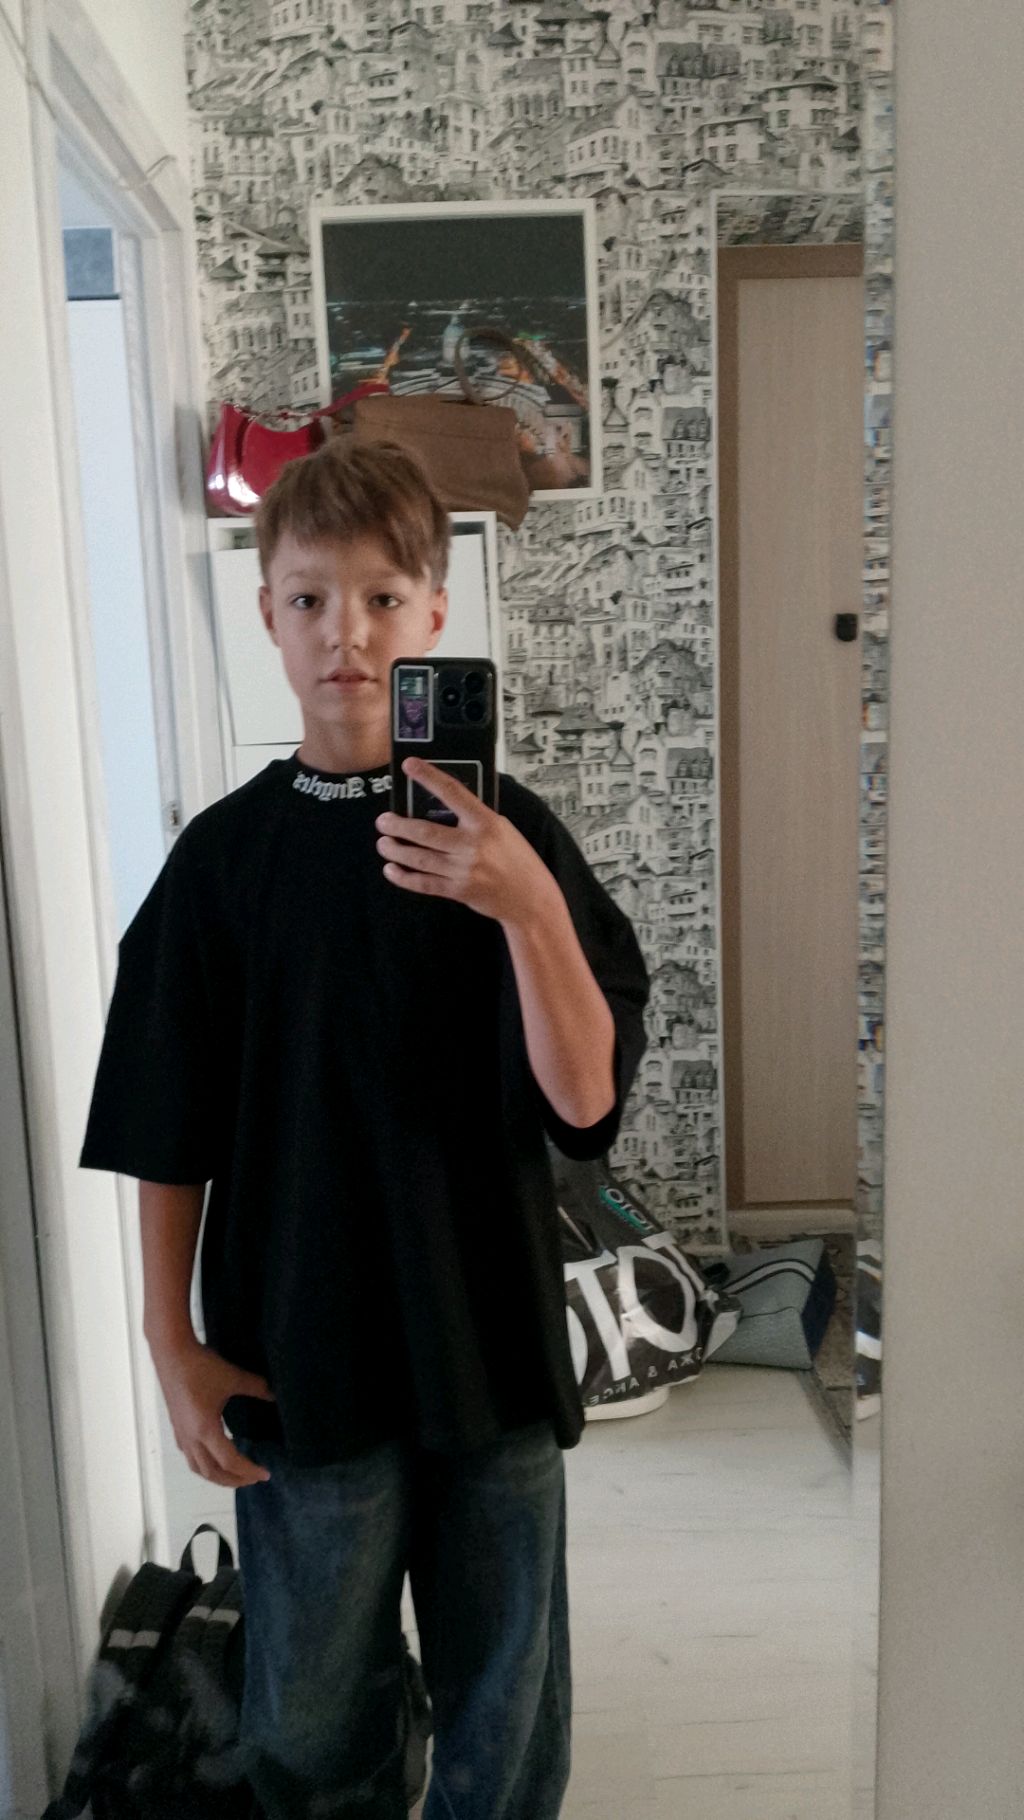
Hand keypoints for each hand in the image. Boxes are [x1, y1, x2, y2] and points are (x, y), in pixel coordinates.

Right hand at [149, 1335, 275, 1487]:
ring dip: (217, 1476)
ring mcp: (181, 1434)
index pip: (230, 1462)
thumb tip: (275, 1395)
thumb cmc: (201, 1366)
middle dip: (233, 1480)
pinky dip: (204, 1464)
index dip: (249, 1471)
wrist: (171, 1353)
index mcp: (206, 1430)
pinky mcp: (177, 1426)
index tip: (265, 1473)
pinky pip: (190, 1456)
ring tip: (234, 1475)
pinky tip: (213, 1455)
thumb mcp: (233, 1377)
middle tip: (252, 1479)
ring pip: (197, 1467)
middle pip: (212, 1472)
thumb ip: (257, 1388)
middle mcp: (191, 1438)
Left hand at [375, 759, 558, 927]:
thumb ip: (474, 819)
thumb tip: (441, 806)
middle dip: (398, 825)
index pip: (452, 792)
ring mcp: (464, 869)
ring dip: (395, 850)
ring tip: (383, 843)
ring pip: (420, 858)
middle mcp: (473, 844)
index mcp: (486, 822)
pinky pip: (424, 883)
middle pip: (425, 832)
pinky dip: (404, 877)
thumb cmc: (517, 860)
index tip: (410, 765)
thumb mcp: (502, 829)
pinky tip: (391, 869)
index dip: (429, 777)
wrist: (531, 898)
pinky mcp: (458, 890)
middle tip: (383, 820)